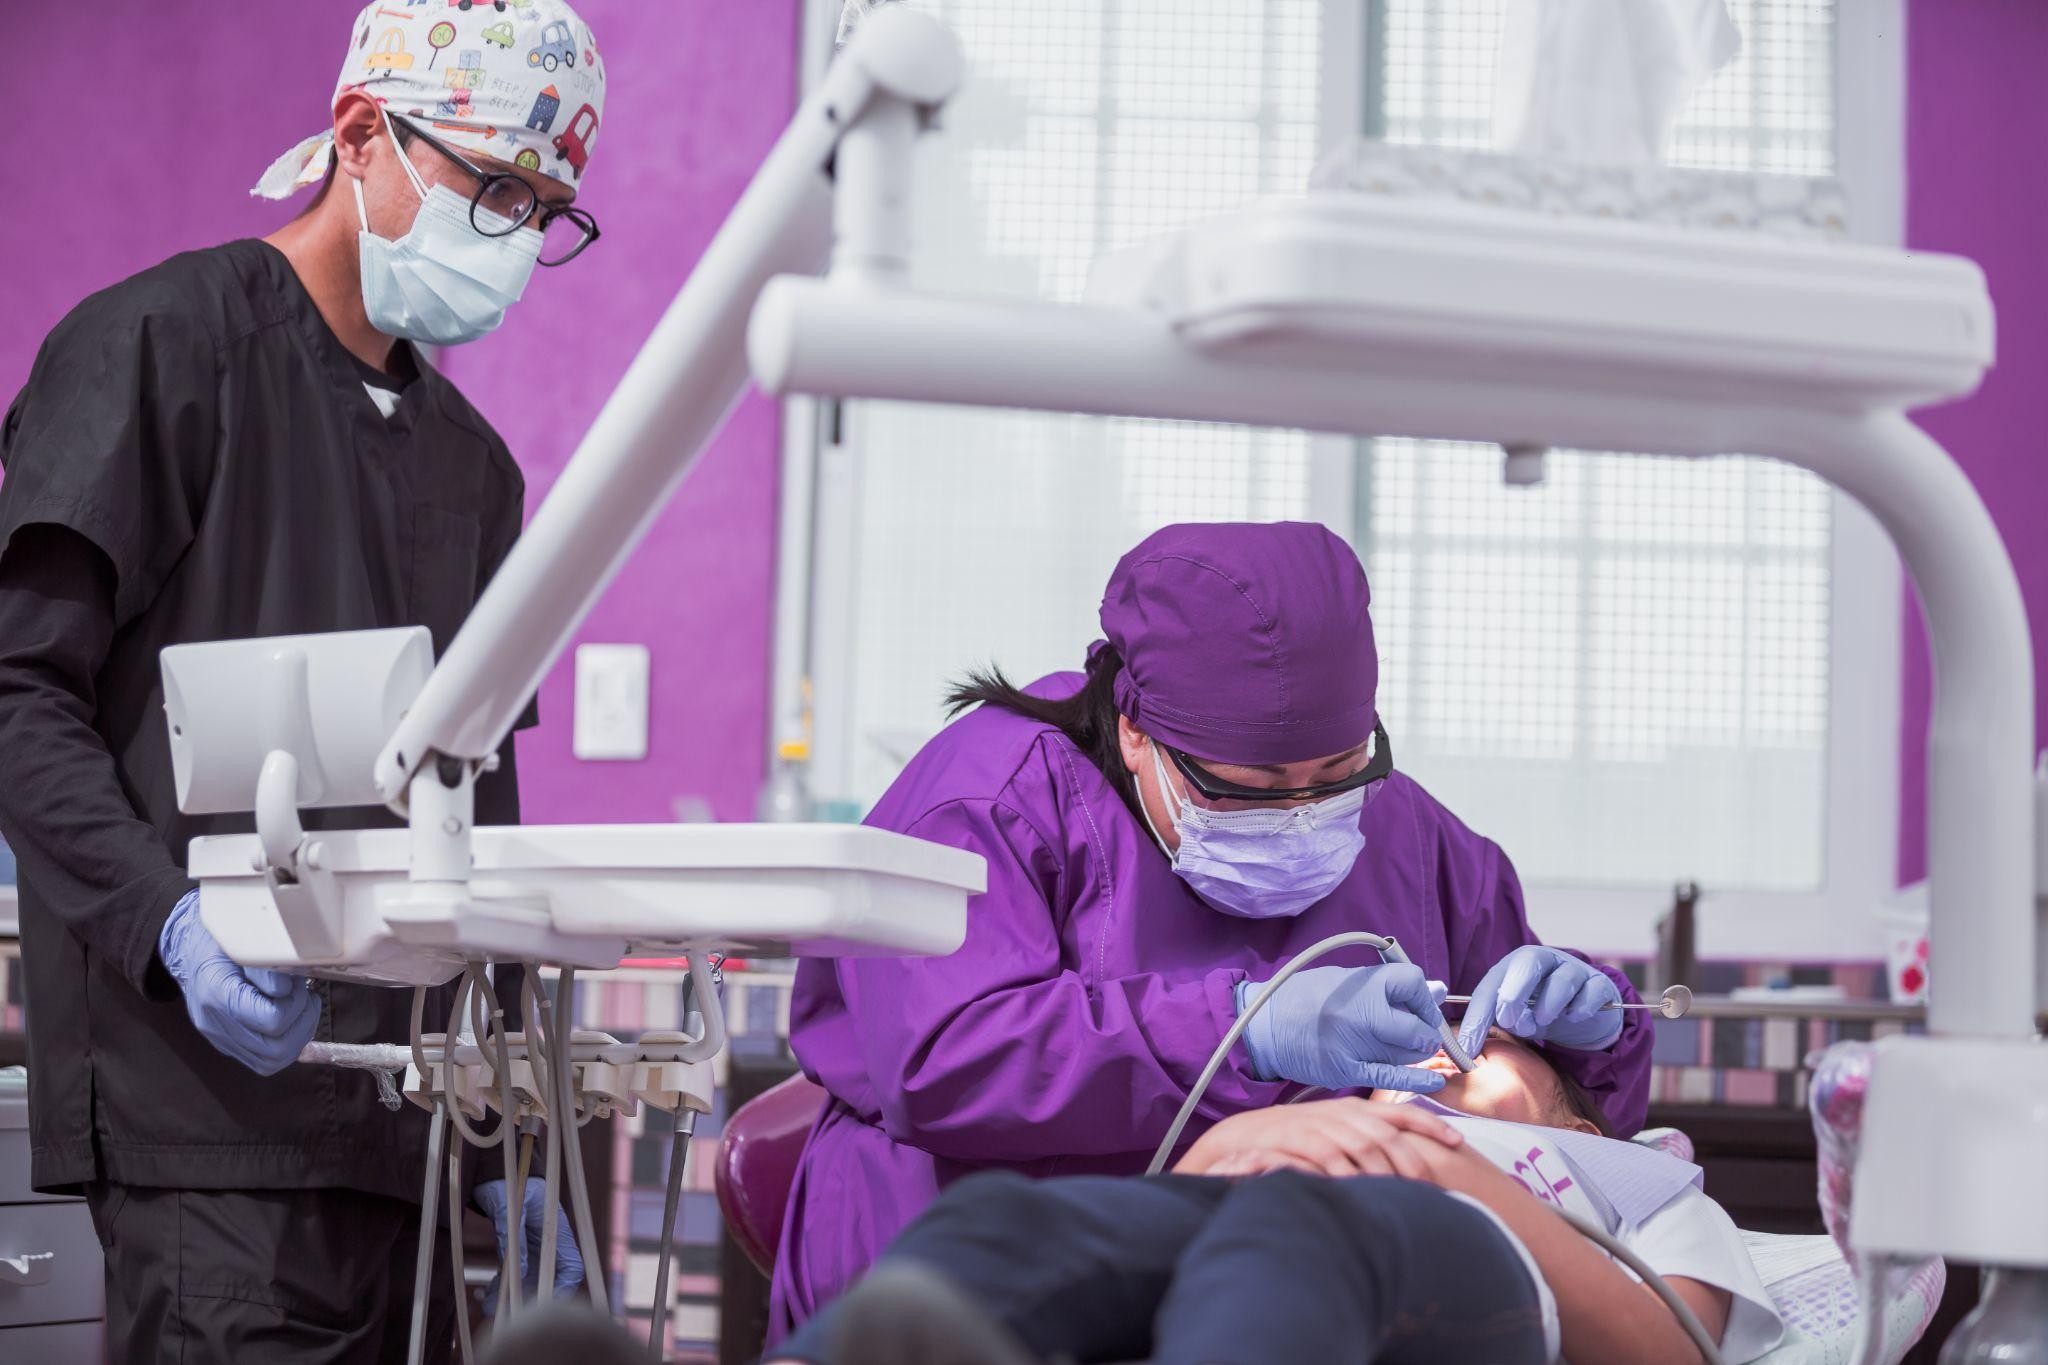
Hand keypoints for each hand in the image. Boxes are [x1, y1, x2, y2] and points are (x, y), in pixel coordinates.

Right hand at [158, 890, 318, 1074]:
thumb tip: (287, 989)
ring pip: (273, 1060)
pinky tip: (293, 1019)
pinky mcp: (227, 1044)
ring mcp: (219, 1037)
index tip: (296, 984)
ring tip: (302, 1007)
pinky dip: (288, 1043)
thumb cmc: (218, 940)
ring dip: (299, 1035)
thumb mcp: (241, 939)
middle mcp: (214, 1022)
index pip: (271, 1019)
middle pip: (275, 1048)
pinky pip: (264, 1060)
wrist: (187, 949)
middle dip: (301, 1021)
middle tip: (305, 996)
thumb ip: (265, 964)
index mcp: (216, 993)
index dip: (294, 1003)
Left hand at [475, 1177, 584, 1305]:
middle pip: (547, 1280)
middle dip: (531, 1300)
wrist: (493, 1170)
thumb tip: (520, 1271)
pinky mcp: (516, 1251)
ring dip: (512, 1298)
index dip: (564, 1286)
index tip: (546, 1304)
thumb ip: (514, 1236)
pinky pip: (513, 1276)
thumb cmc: (507, 1181)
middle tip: (510, 1316)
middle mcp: (547, 1243)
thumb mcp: (510, 1206)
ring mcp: (532, 1249)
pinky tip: (488, 1296)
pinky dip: (502, 1289)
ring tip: (490, 1308)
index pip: (572, 1265)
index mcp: (556, 1230)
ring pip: (528, 1282)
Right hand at [1176, 1098, 1464, 1178]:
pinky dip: (1350, 1174)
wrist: (1241, 1140)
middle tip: (1433, 1188)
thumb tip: (1403, 1162)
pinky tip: (1363, 1192)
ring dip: (1387, 1172)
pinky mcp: (1298, 1140)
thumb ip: (1365, 1141)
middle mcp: (1341, 1113)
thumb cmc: (1293, 1142)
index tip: (1458, 1141)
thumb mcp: (1333, 1133)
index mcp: (1354, 1109)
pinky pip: (1332, 1158)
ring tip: (1405, 1196)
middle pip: (1390, 1134)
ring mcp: (1320, 1125)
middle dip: (1414, 1160)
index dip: (1431, 1124)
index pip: (1400, 1112)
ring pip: (1366, 1146)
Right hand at [1240, 963, 1450, 1092]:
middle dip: (1426, 1034)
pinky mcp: (1344, 1070)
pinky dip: (1415, 1080)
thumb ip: (1385, 986)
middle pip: (1415, 1028)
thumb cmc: (1303, 997)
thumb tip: (1433, 992)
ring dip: (1415, 1054)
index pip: (1412, 984)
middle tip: (1423, 1035)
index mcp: (1359, 983)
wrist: (1263, 1025)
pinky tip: (1433, 1081)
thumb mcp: (1344, 980)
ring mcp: (1352, 1044)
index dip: (1424, 998)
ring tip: (1412, 1050)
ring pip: (1405, 1054)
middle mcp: (1359, 1012)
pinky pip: (1389, 1077)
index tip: (1423, 1006)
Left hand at [1458, 945, 1622, 1054]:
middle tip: (1512, 1022)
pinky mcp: (1599, 983)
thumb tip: (1464, 1049)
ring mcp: (1573, 968)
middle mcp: (1542, 960)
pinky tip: (1574, 1017)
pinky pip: (1591, 992)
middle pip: (1526, 963)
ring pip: (1561, 980)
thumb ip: (1494, 1023)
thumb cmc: (1539, 1011)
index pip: (1490, 987)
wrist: (1582, 1013)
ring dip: (1549, 1006)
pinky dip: (1581, 1008)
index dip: (1477, 1018)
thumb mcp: (1514, 1016)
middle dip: (1514, 995)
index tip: (1467, 1049)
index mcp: (1512, 966)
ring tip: (1544, 1020)